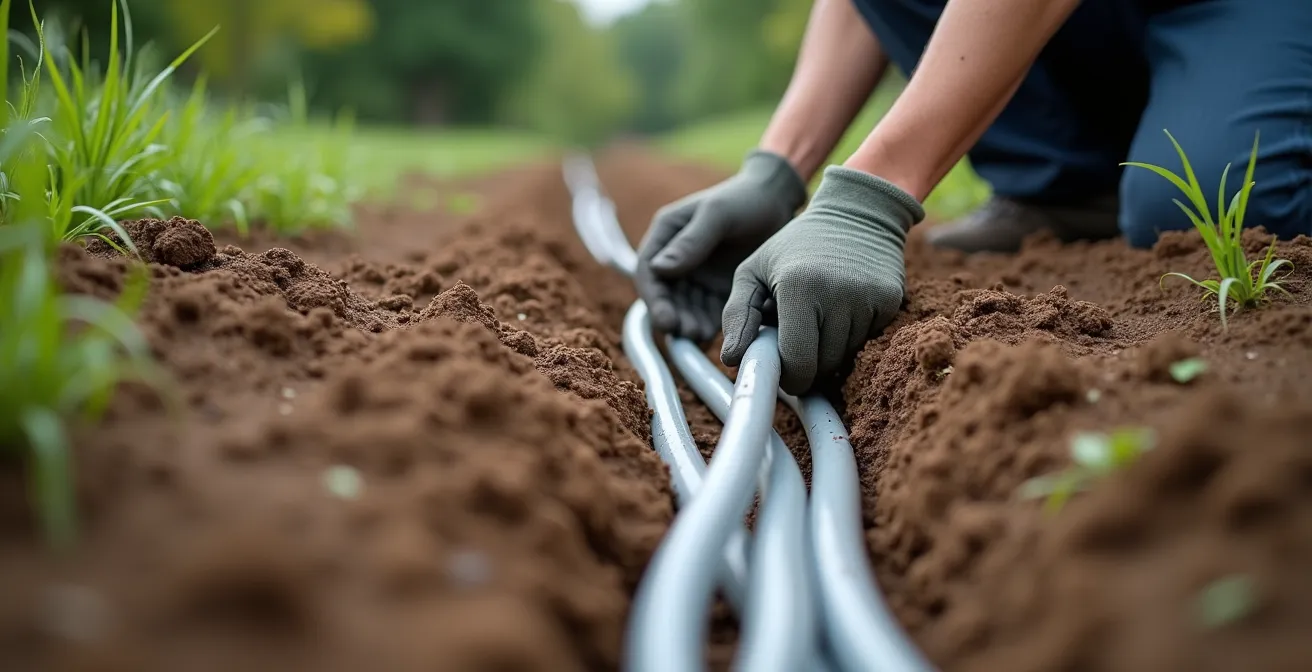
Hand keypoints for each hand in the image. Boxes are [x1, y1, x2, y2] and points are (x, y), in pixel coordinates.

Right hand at [635, 150, 806, 341]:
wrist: (779, 201)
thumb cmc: (746, 198)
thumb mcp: (717, 214)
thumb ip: (691, 240)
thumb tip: (659, 269)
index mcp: (666, 235)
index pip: (648, 272)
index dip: (654, 299)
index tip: (666, 319)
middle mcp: (676, 259)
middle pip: (666, 296)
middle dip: (673, 317)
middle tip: (689, 332)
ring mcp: (697, 276)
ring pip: (685, 308)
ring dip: (690, 324)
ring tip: (704, 335)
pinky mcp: (718, 289)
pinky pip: (709, 312)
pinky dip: (710, 324)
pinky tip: (719, 333)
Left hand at [720, 166, 924, 394]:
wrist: (854, 213)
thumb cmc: (794, 247)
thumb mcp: (753, 271)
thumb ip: (737, 315)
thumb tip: (730, 359)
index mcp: (798, 287)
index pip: (798, 362)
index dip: (789, 377)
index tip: (784, 371)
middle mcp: (838, 293)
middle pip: (823, 366)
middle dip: (808, 366)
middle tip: (797, 341)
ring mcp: (869, 297)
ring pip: (846, 358)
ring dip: (829, 351)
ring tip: (818, 319)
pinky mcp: (891, 300)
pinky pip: (867, 341)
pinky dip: (852, 336)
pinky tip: (843, 310)